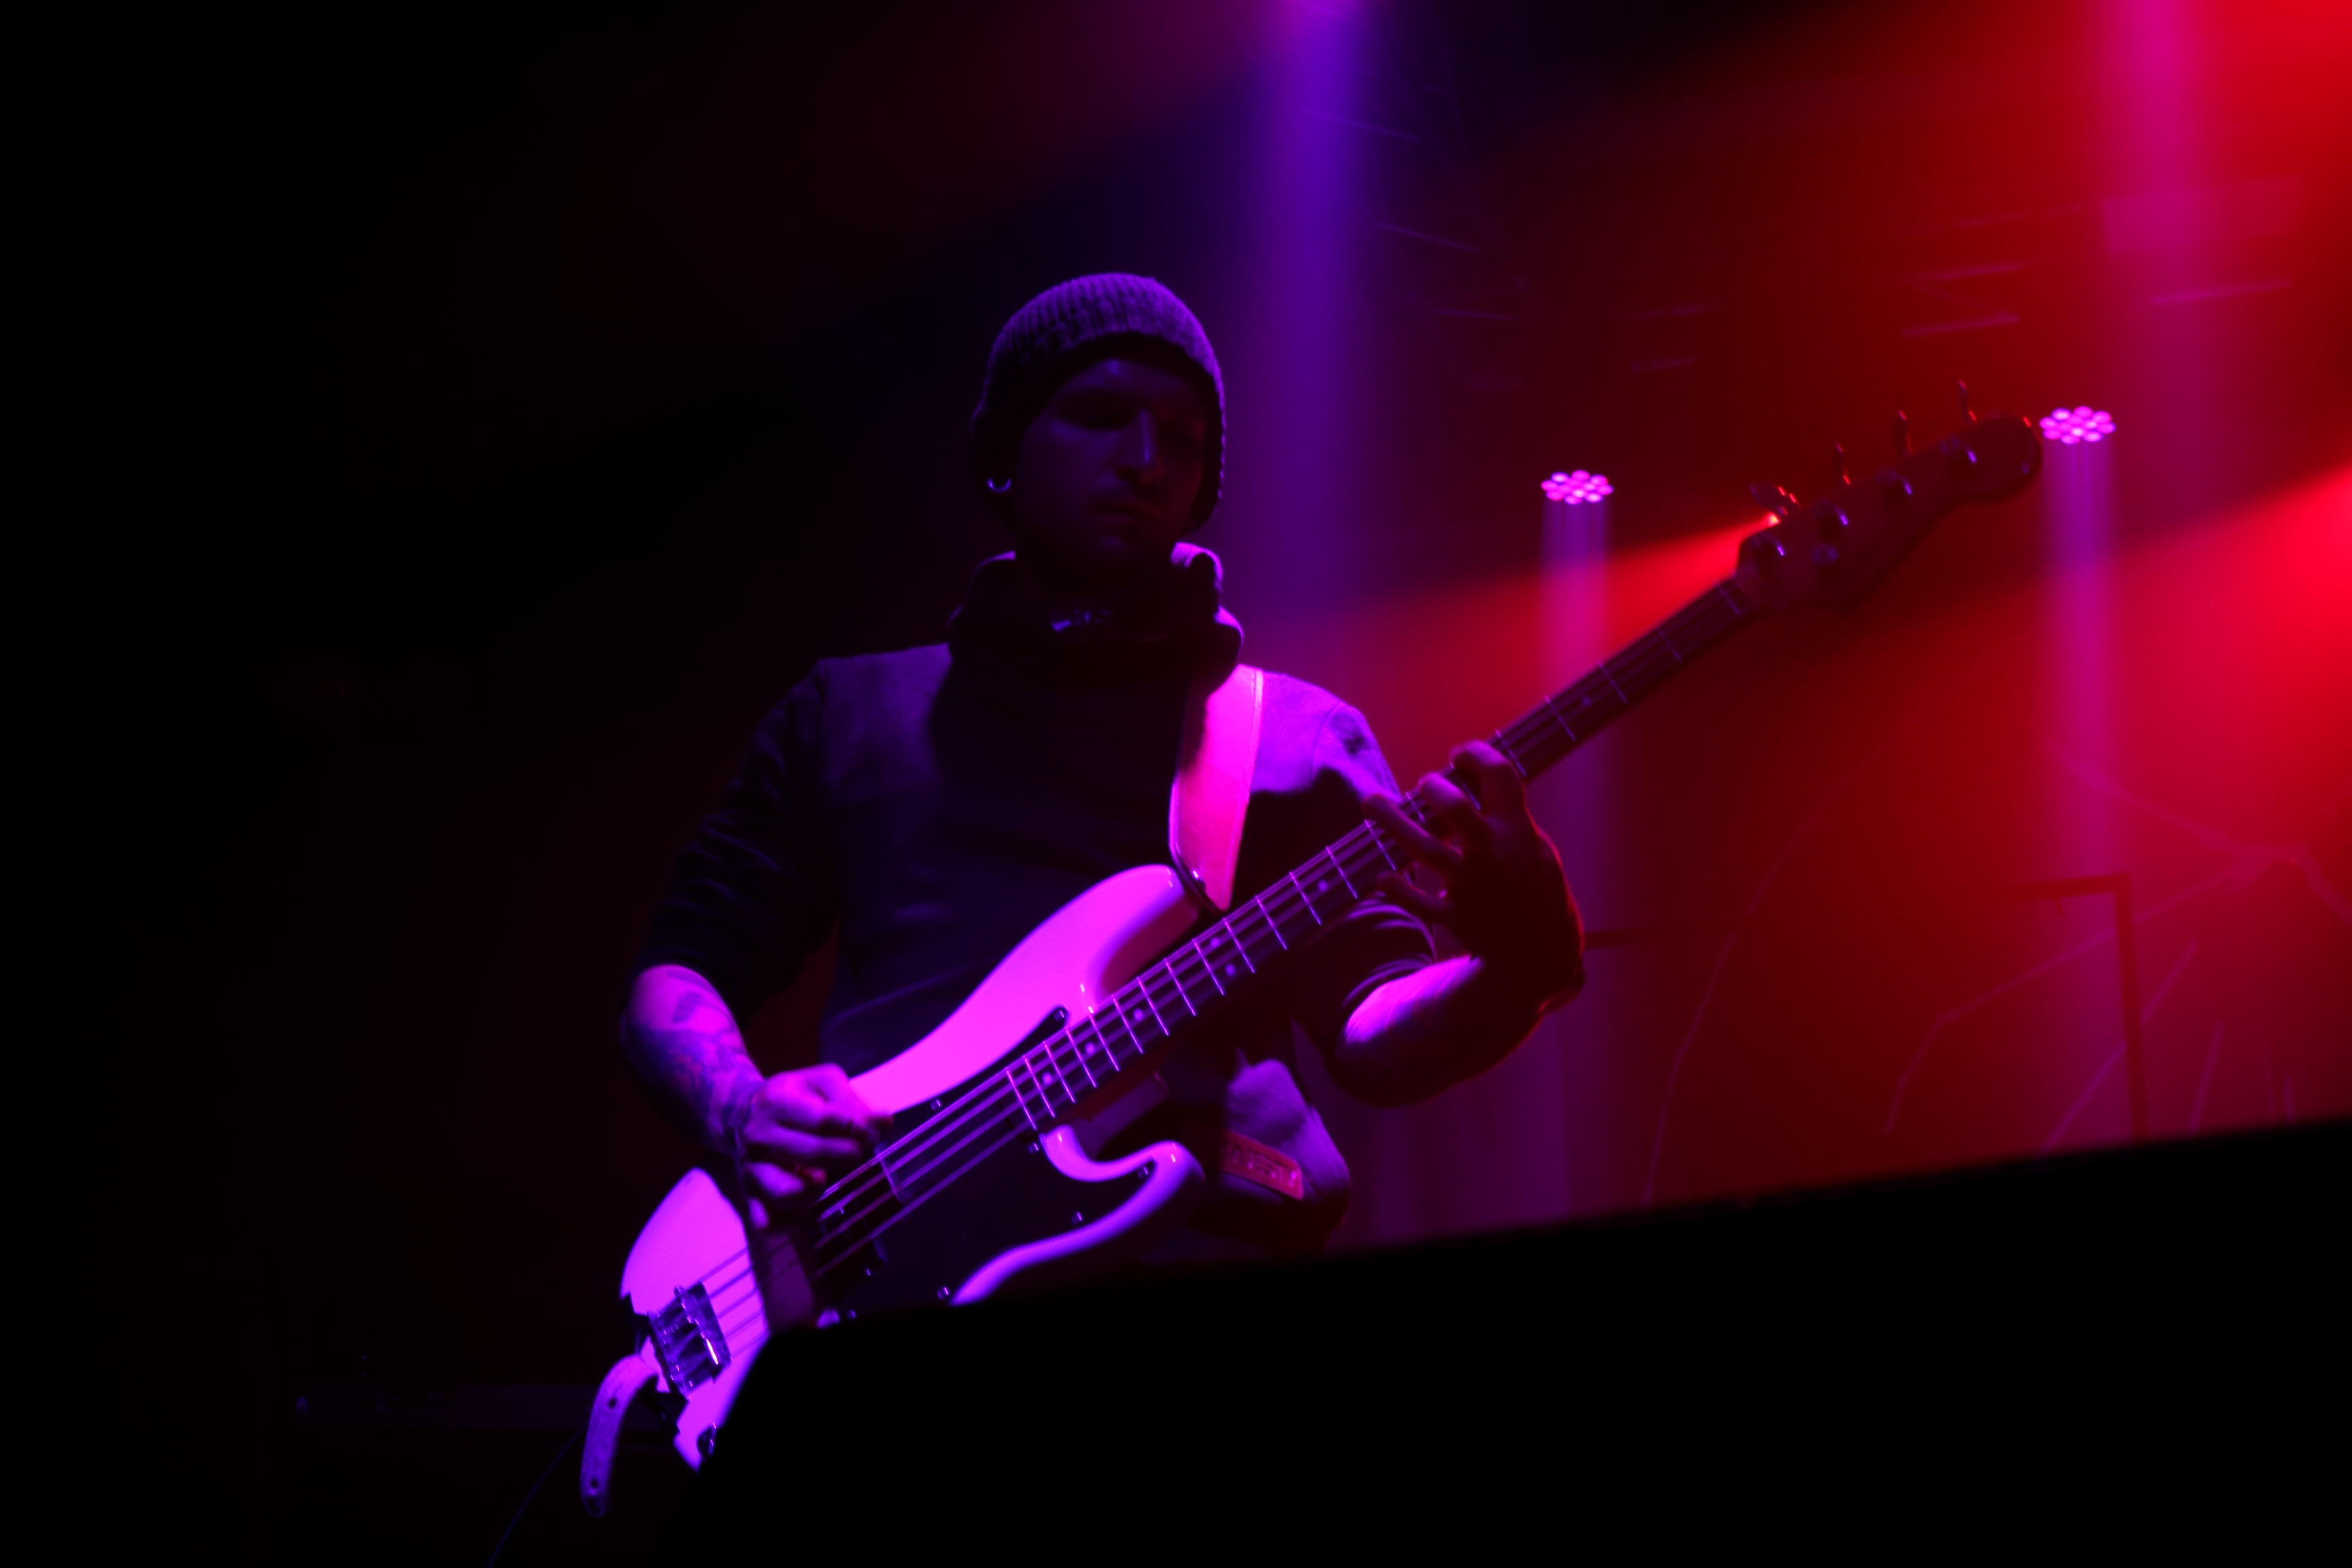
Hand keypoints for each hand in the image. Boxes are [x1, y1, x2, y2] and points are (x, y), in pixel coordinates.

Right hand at [724, 1065, 890, 1231]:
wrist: (743, 1113)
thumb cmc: (794, 1097)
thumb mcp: (822, 1082)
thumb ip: (853, 1101)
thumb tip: (884, 1123)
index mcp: (776, 1103)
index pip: (825, 1120)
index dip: (857, 1129)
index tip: (869, 1133)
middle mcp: (758, 1137)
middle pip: (814, 1154)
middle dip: (847, 1156)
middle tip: (856, 1153)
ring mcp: (751, 1170)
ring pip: (787, 1193)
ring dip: (818, 1189)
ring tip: (826, 1176)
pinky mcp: (751, 1197)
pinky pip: (768, 1222)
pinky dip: (792, 1220)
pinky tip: (806, 1206)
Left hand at [1366, 741, 1583, 1004]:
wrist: (1542, 948)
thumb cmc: (1534, 886)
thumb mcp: (1534, 846)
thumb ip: (1505, 818)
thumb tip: (1470, 781)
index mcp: (1517, 831)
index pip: (1500, 776)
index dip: (1476, 755)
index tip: (1458, 754)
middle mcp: (1492, 854)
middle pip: (1455, 809)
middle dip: (1433, 788)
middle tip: (1423, 785)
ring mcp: (1473, 885)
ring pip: (1426, 849)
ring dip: (1393, 823)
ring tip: (1370, 802)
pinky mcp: (1457, 917)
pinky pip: (1420, 903)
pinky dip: (1399, 890)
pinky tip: (1383, 877)